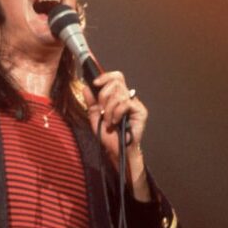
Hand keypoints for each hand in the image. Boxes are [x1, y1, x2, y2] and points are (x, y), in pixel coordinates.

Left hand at [82, 71, 150, 200]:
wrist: (116, 151)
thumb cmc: (109, 137)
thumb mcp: (95, 118)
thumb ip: (91, 103)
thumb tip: (86, 88)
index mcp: (117, 97)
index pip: (115, 77)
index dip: (105, 76)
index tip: (94, 83)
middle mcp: (127, 98)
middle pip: (116, 81)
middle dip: (104, 95)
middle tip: (102, 109)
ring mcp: (135, 104)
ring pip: (119, 94)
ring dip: (109, 109)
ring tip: (109, 121)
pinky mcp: (140, 111)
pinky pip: (125, 103)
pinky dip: (116, 112)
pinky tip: (115, 122)